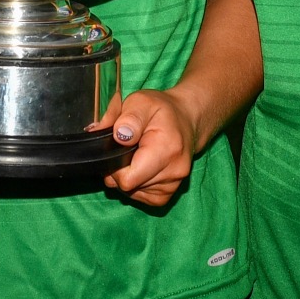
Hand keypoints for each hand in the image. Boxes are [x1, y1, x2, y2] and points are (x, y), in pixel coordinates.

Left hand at [104, 88, 197, 206]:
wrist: (186, 119)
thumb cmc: (161, 110)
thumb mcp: (141, 102)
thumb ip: (127, 119)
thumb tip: (118, 136)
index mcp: (166, 150)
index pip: (128, 179)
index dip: (113, 167)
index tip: (117, 149)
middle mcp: (174, 171)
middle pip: (128, 187)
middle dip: (119, 170)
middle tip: (125, 149)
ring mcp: (173, 184)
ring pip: (133, 193)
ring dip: (128, 177)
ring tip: (135, 155)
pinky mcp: (169, 193)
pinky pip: (142, 197)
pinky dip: (136, 185)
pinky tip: (139, 167)